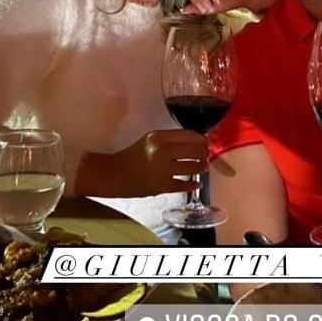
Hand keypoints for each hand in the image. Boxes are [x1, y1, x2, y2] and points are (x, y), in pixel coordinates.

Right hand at [75, 129, 207, 197]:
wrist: (115, 174)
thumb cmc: (134, 155)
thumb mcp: (151, 139)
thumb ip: (171, 139)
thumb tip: (196, 141)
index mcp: (159, 136)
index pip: (189, 134)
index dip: (201, 139)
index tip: (205, 142)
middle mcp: (162, 151)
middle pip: (194, 150)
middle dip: (204, 153)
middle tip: (206, 155)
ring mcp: (162, 169)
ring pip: (193, 167)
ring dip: (202, 167)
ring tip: (203, 167)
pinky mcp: (161, 186)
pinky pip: (183, 185)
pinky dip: (193, 185)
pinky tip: (196, 184)